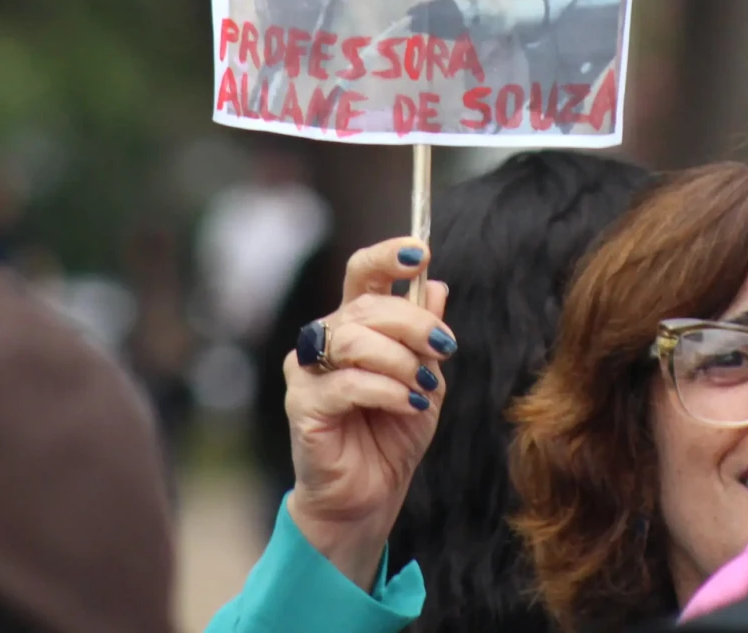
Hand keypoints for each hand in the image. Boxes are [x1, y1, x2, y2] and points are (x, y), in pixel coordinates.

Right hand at [285, 237, 453, 588]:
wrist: (370, 495)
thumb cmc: (393, 434)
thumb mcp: (425, 379)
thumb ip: (426, 336)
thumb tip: (437, 286)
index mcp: (354, 324)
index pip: (362, 274)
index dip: (387, 257)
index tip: (420, 251)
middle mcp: (325, 339)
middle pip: (366, 307)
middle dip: (414, 323)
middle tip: (444, 347)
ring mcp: (308, 371)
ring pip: (355, 340)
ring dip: (401, 361)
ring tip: (423, 388)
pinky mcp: (303, 405)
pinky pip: (347, 383)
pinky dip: (387, 390)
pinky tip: (409, 404)